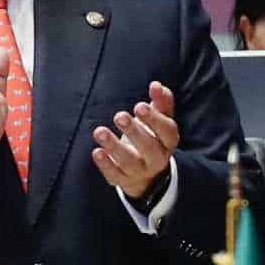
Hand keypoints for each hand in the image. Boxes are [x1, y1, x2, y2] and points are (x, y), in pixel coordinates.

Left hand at [92, 81, 178, 197]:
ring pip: (129, 162)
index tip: (139, 106)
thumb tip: (157, 85)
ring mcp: (140, 171)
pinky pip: (115, 175)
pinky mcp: (123, 179)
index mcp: (167, 141)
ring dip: (114, 147)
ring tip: (99, 131)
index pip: (167, 131)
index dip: (155, 119)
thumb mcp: (158, 120)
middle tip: (119, 116)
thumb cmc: (150, 136)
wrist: (146, 172)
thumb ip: (160, 103)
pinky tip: (96, 152)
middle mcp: (156, 158)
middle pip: (149, 148)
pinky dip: (106, 165)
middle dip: (134, 132)